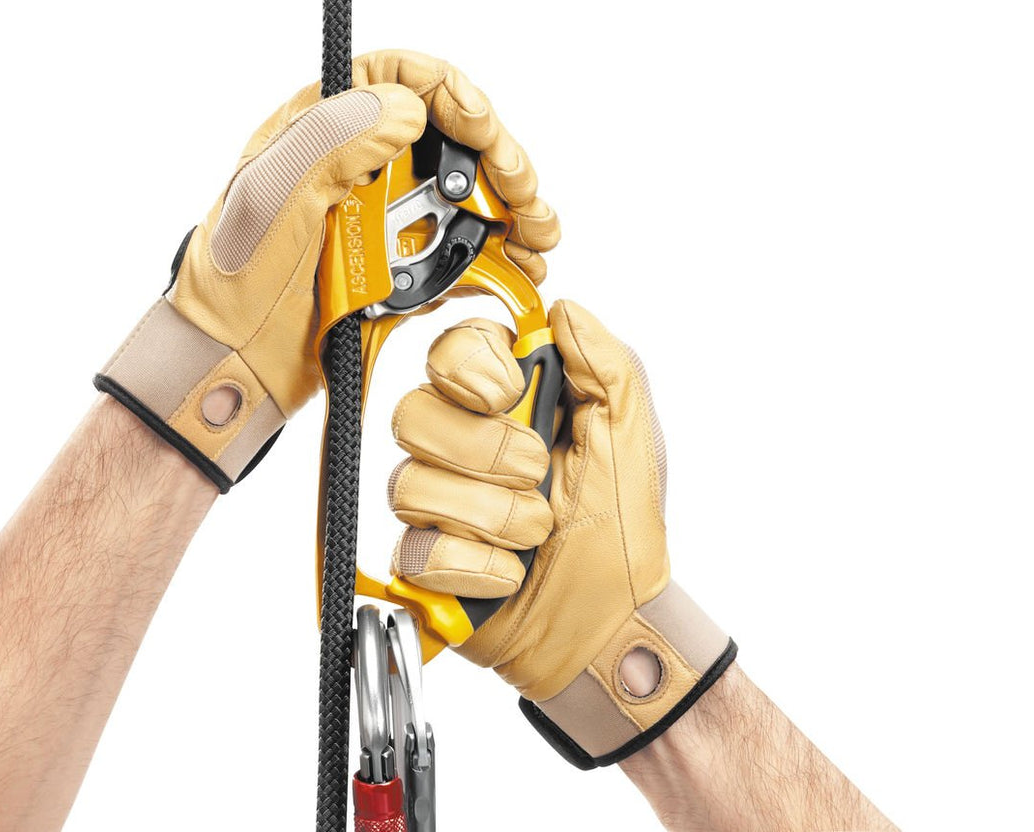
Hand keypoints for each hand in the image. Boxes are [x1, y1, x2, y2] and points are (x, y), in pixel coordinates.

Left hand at [97, 50, 558, 492]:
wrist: (231, 366)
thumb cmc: (231, 286)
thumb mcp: (268, 203)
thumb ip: (328, 143)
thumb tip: (402, 109)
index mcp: (320, 130)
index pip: (398, 78)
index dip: (451, 95)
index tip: (480, 129)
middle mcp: (358, 165)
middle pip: (450, 135)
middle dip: (499, 159)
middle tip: (522, 195)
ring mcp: (382, 216)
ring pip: (466, 192)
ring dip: (512, 209)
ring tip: (535, 235)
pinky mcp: (399, 262)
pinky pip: (459, 248)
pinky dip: (496, 256)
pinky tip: (518, 268)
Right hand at [387, 301, 734, 768]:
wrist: (614, 622)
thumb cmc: (623, 528)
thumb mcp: (631, 435)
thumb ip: (605, 363)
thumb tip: (562, 310)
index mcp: (507, 405)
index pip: (449, 351)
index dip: (468, 367)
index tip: (508, 392)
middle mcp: (461, 446)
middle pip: (412, 413)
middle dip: (484, 450)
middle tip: (539, 474)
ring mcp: (437, 505)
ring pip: (409, 483)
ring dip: (491, 514)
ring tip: (537, 534)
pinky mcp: (423, 562)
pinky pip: (415, 548)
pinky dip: (476, 565)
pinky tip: (510, 575)